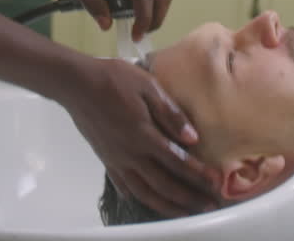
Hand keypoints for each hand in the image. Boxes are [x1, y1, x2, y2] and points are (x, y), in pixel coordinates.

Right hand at [61, 57, 218, 217]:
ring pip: (145, 192)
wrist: (77, 84)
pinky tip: (148, 201)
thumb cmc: (114, 80)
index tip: (216, 184)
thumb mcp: (148, 87)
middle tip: (209, 206)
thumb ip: (170, 113)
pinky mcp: (106, 160)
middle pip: (165, 185)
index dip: (199, 175)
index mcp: (145, 135)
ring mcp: (117, 160)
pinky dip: (138, 198)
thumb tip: (193, 138)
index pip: (178, 162)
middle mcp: (131, 154)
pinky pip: (124, 186)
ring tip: (184, 213)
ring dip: (167, 206)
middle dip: (189, 198)